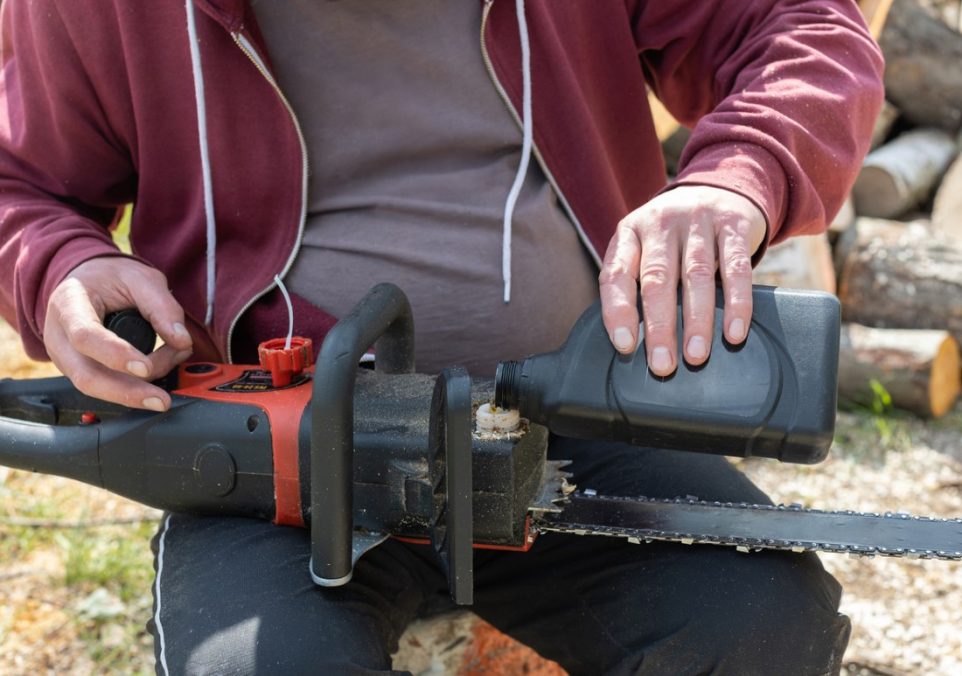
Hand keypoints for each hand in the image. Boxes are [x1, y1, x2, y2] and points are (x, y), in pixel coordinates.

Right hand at [44, 257, 192, 410]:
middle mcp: (60, 337)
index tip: (146, 367)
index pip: (85, 336)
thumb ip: (162, 306)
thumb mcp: (139, 278)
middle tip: (161, 400)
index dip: (115, 355)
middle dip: (127, 392)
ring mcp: (66, 359)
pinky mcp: (78, 371)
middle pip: (86, 375)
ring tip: (165, 387)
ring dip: (134, 391)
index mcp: (69, 305)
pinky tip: (154, 380)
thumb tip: (182, 340)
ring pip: (95, 388)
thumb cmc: (109, 278)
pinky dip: (131, 388)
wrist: (87, 282)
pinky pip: (103, 387)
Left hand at [599, 186, 766, 375]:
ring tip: (696, 355)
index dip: (617, 311)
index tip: (625, 346)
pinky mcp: (733, 224)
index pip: (616, 274)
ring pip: (696, 276)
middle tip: (662, 364)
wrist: (720, 186)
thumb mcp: (646, 246)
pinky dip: (736, 303)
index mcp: (630, 232)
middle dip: (659, 326)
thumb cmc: (675, 234)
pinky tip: (734, 331)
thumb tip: (633, 343)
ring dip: (697, 321)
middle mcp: (660, 223)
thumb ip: (637, 282)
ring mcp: (697, 220)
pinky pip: (736, 268)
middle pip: (657, 279)